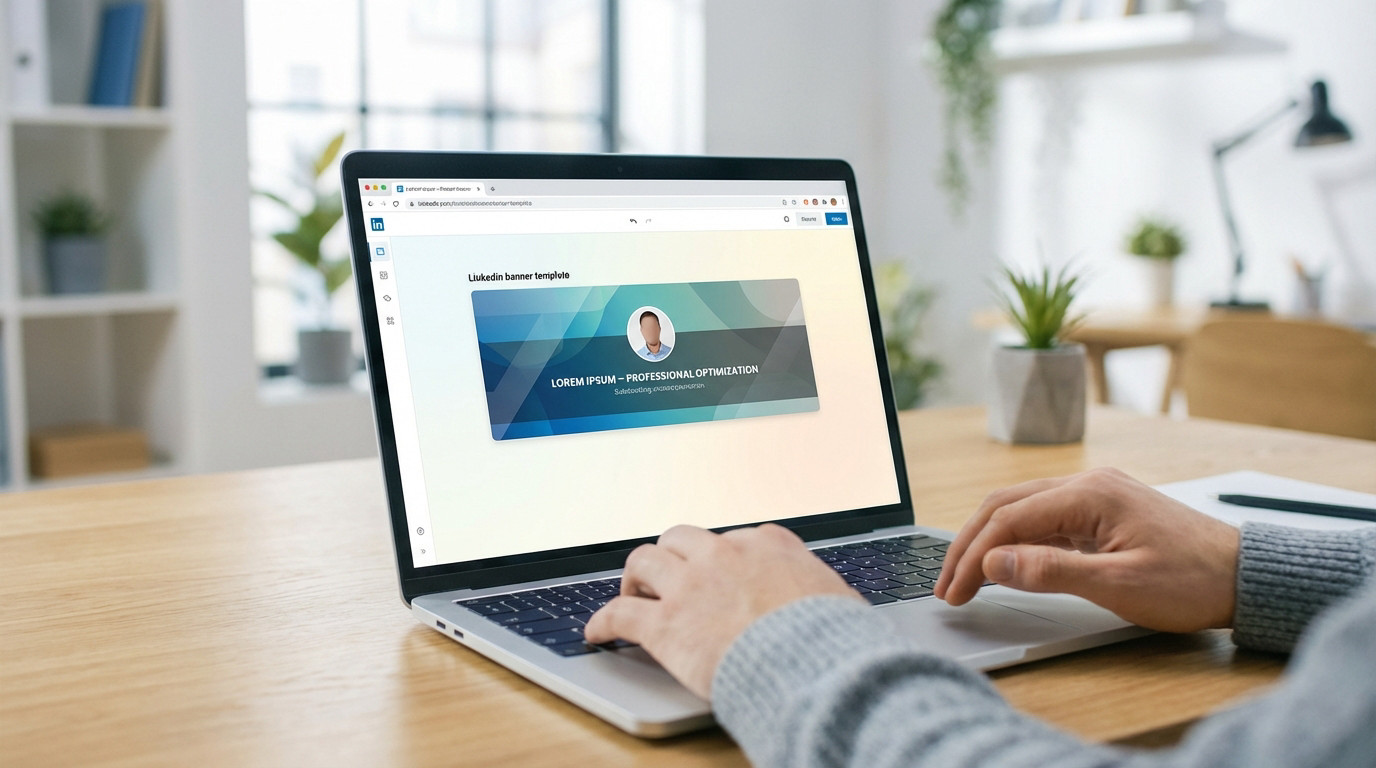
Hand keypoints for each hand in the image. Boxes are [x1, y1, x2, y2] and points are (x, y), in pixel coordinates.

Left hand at [584, 523, 861, 698]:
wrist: (813, 662)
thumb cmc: (833, 638)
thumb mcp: (838, 599)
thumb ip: (822, 590)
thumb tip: (835, 601)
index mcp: (768, 545)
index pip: (733, 537)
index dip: (719, 556)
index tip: (716, 569)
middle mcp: (724, 555)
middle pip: (680, 538)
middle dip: (671, 555)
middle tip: (666, 576)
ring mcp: (690, 586)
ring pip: (643, 560)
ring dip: (635, 576)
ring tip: (631, 592)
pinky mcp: (665, 624)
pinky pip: (619, 613)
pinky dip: (602, 622)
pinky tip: (595, 633)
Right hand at [933, 467, 1240, 632]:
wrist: (1245, 577)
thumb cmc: (1194, 581)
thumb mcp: (1120, 585)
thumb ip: (1052, 571)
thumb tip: (995, 561)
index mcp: (1089, 494)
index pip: (1007, 520)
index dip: (973, 557)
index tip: (954, 591)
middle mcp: (1087, 484)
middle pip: (1005, 506)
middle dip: (969, 545)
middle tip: (947, 586)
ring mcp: (1094, 496)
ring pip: (1020, 509)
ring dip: (988, 541)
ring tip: (966, 576)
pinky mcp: (1101, 513)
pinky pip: (1043, 519)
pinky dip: (1015, 540)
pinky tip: (1005, 563)